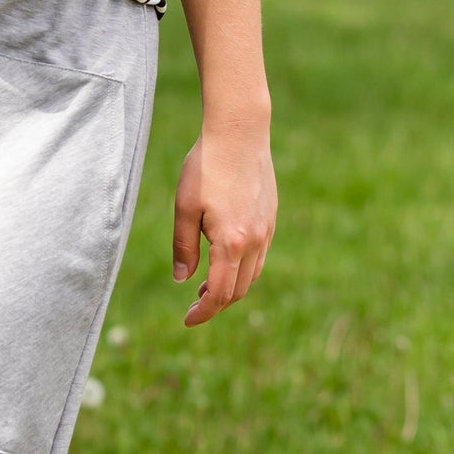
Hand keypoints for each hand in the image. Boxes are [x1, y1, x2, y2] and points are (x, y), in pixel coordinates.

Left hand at [172, 123, 276, 326]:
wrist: (240, 133)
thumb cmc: (206, 166)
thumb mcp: (184, 206)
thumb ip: (184, 246)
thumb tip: (183, 280)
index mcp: (231, 242)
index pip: (220, 294)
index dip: (203, 312)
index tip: (187, 320)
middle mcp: (255, 241)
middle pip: (238, 290)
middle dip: (215, 304)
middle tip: (193, 306)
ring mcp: (267, 230)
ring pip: (252, 275)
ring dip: (230, 287)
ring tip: (205, 286)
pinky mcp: (270, 218)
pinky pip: (259, 256)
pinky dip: (242, 268)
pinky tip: (225, 260)